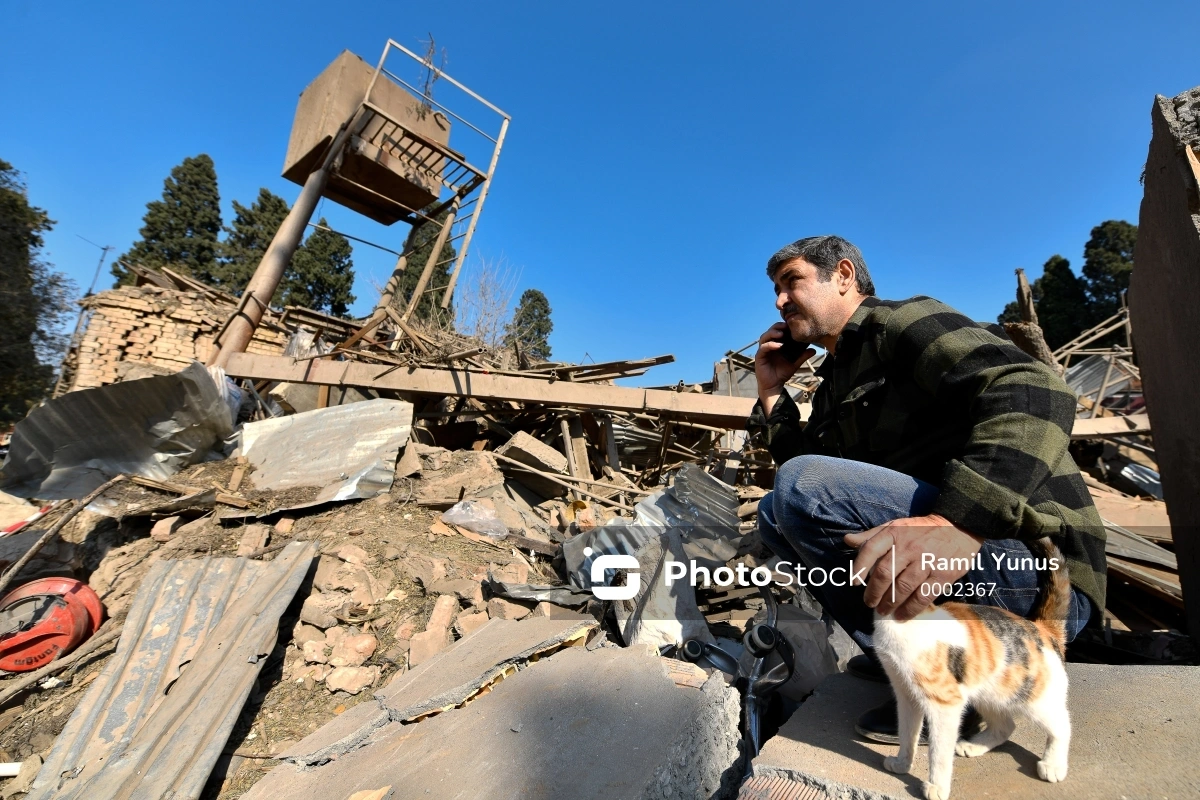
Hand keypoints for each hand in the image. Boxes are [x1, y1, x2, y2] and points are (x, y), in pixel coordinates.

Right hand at [755, 323, 814, 412]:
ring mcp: (763, 350)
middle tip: (786, 326)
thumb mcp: (795, 363)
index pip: (779, 331)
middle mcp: (769, 345)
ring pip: (765, 337)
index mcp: (776, 344)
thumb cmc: (782, 373)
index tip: (793, 325)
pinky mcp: (759, 356)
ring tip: (781, 334)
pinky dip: (770, 345)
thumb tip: (814, 350)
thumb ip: (803, 356)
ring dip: (772, 333)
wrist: (774, 385)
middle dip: (778, 326)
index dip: (785, 326)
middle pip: (771, 330)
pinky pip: (763, 348)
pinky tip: (778, 346)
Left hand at [844, 514, 983, 620]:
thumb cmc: (921, 529)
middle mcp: (909, 547)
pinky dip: (911, 609)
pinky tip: (902, 616)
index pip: (871, 550)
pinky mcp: (942, 575)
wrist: (958, 526)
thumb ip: (871, 536)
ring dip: (890, 603)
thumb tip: (847, 540)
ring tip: (884, 611)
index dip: (860, 568)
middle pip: (885, 573)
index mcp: (895, 533)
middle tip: (869, 603)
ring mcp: (926, 562)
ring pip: (903, 587)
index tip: (854, 582)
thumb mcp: (895, 526)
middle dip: (874, 592)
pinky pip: (923, 596)